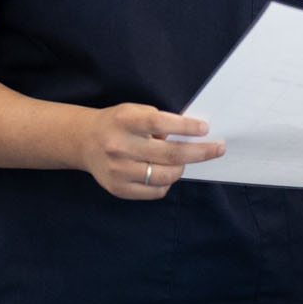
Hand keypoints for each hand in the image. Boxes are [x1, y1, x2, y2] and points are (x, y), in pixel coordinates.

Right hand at [78, 104, 224, 199]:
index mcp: (125, 122)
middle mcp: (120, 146)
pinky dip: (167, 182)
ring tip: (183, 160)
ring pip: (165, 176)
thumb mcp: (134, 112)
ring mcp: (119, 170)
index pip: (160, 124)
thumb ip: (158, 121)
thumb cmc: (117, 123)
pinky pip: (155, 191)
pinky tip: (166, 173)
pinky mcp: (119, 188)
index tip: (205, 128)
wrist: (84, 142)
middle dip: (199, 152)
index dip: (185, 126)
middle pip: (169, 154)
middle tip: (218, 148)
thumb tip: (190, 135)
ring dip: (182, 168)